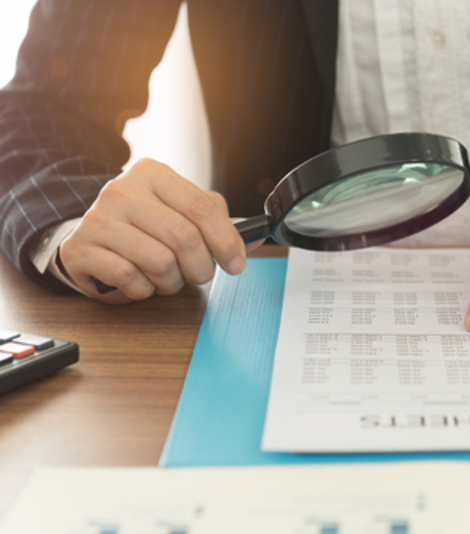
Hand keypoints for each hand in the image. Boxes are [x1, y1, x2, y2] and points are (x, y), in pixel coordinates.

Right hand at [60, 158, 247, 303]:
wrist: (91, 237)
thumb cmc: (144, 226)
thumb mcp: (181, 213)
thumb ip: (218, 223)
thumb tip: (258, 237)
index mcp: (152, 174)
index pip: (202, 207)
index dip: (226, 241)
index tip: (236, 264)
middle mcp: (122, 190)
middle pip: (185, 237)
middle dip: (201, 267)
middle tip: (199, 275)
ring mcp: (97, 218)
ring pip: (160, 261)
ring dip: (172, 282)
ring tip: (166, 277)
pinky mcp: (79, 249)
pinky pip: (130, 279)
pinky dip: (143, 289)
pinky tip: (139, 280)